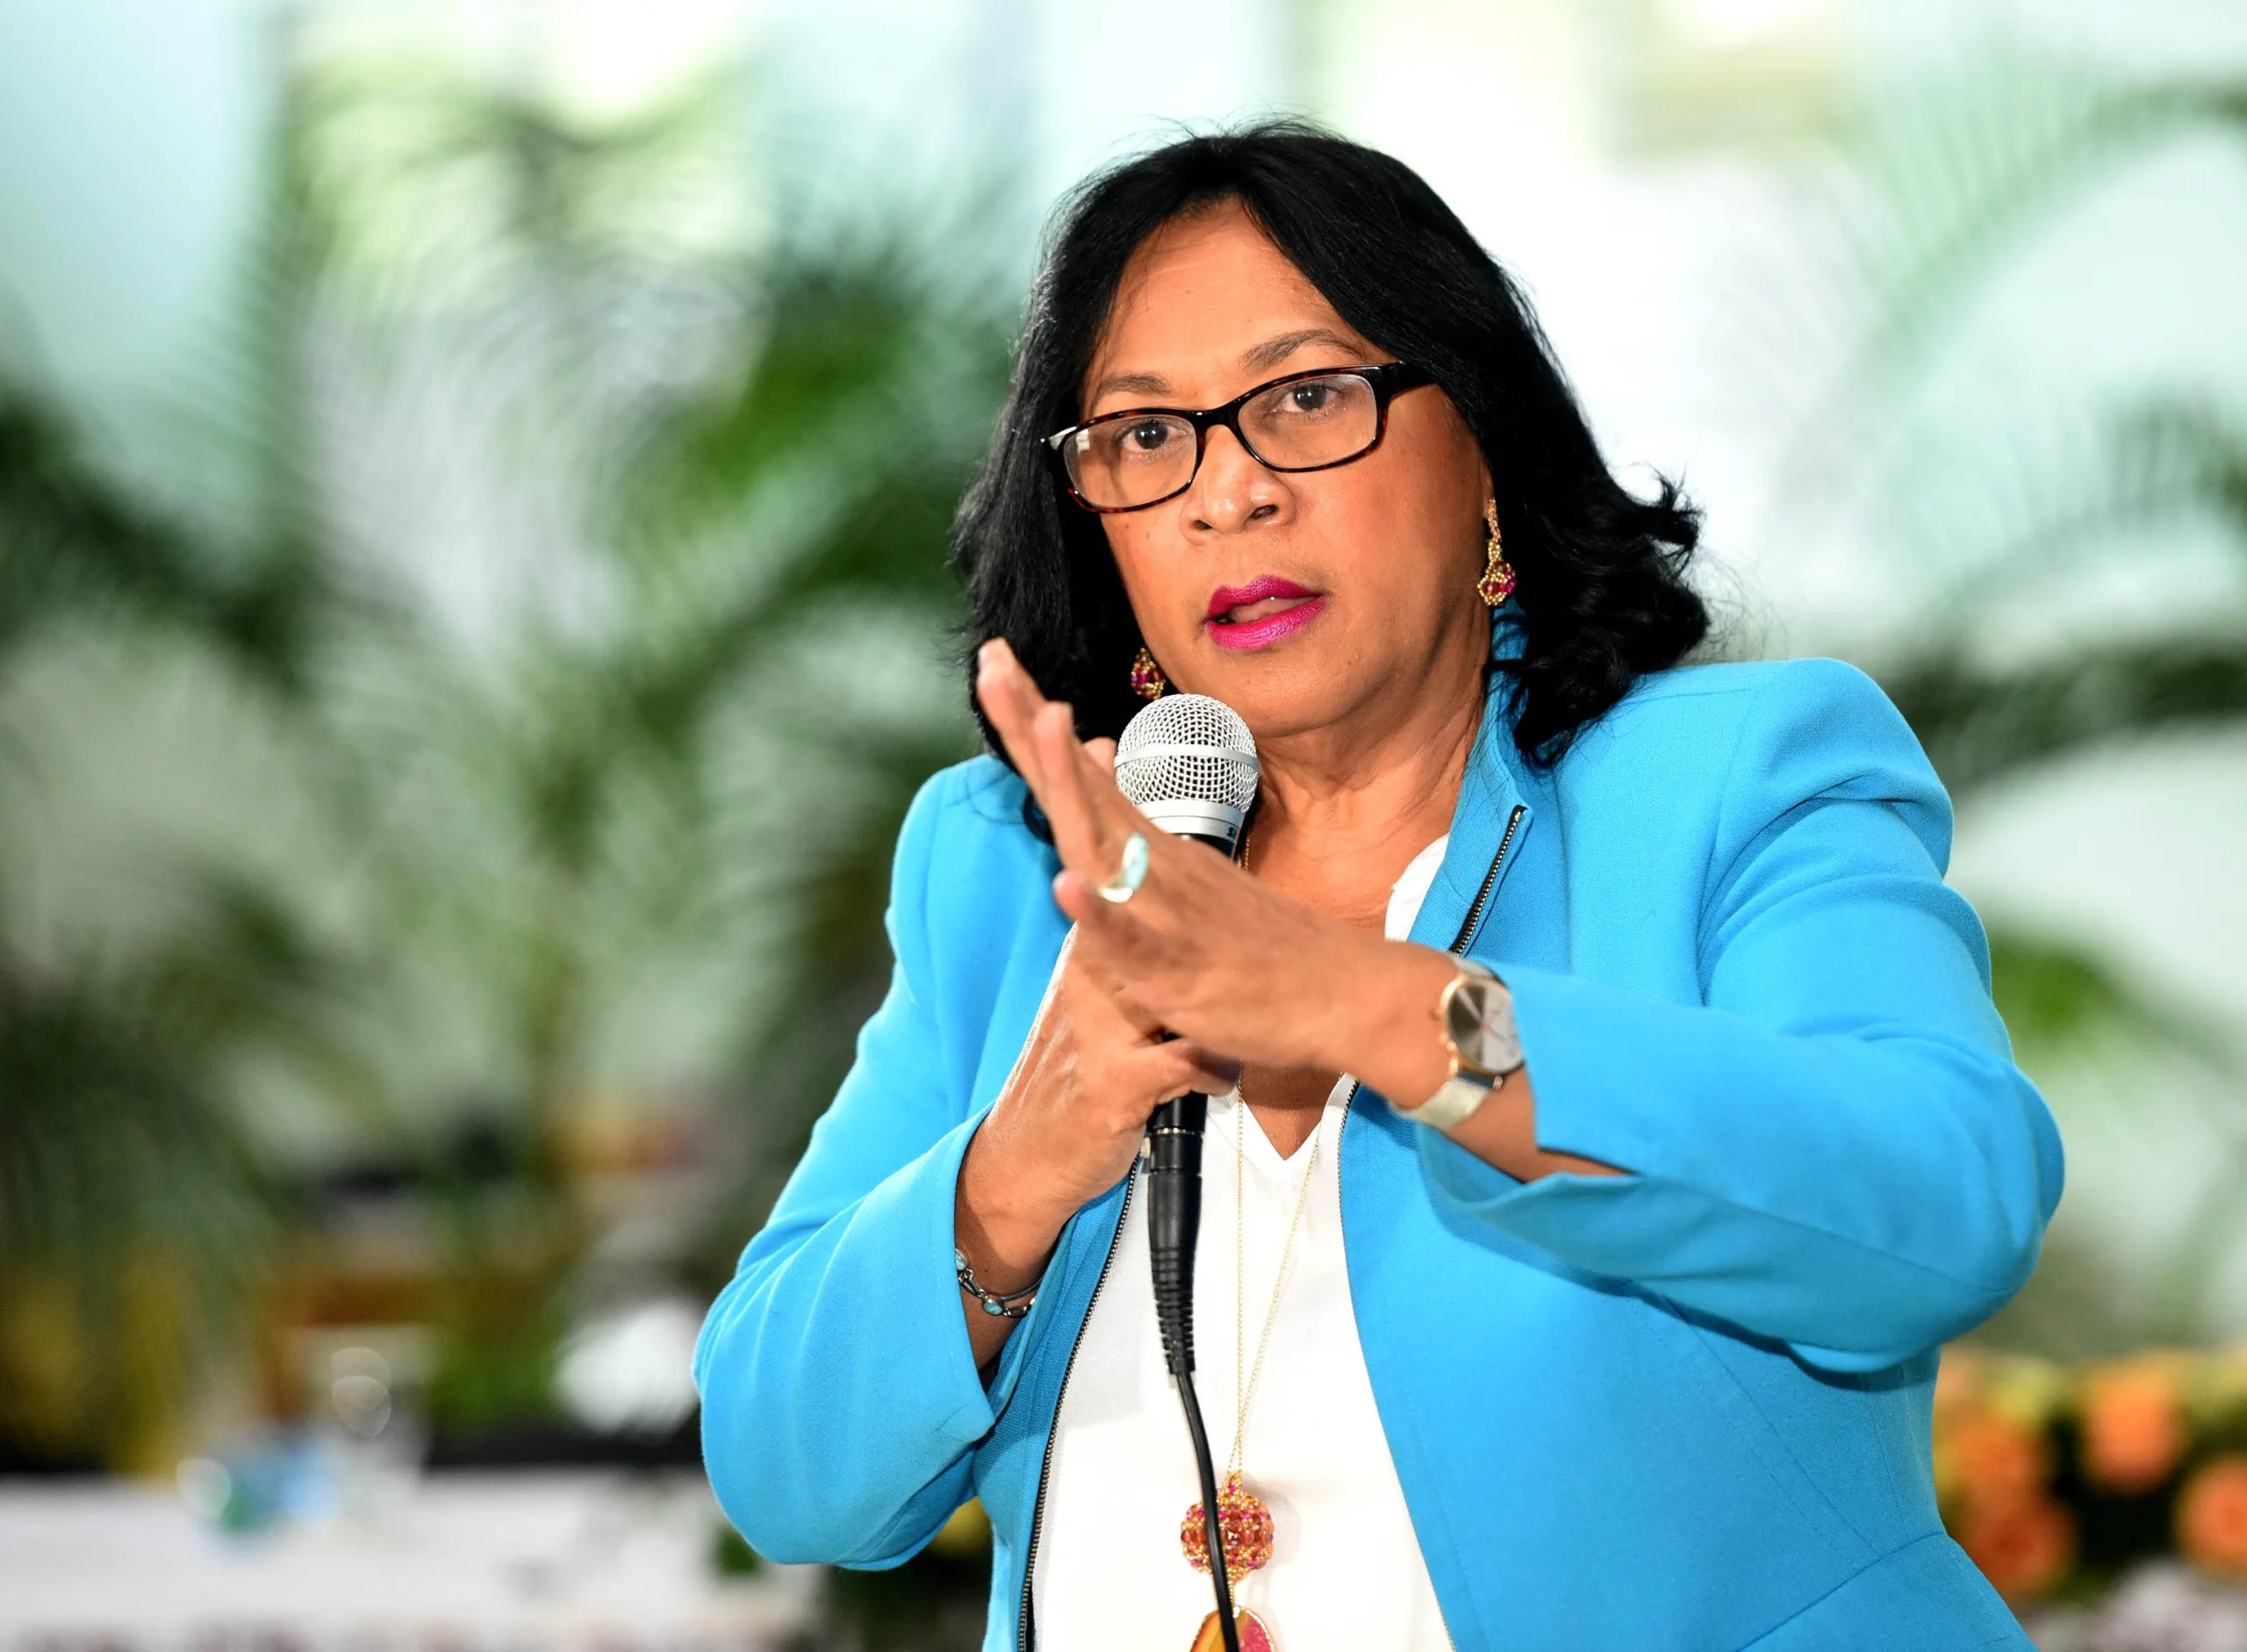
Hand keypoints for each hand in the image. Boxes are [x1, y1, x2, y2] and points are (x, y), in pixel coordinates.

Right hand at [954, 938, 1236, 1366]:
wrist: (1026, 1153)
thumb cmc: (1076, 1075)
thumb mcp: (1097, 1008)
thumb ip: (1133, 968)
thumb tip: (1198, 932)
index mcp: (1086, 956)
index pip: (1149, 909)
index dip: (1203, 925)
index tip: (1233, 953)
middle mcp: (1088, 982)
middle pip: (1178, 952)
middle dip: (1224, 978)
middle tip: (1246, 1002)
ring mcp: (1099, 1031)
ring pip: (1191, 1003)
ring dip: (1223, 1029)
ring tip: (1229, 1045)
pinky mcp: (1114, 1081)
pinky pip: (1192, 1061)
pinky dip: (1216, 1074)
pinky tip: (1210, 1084)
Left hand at [972, 638, 1419, 1076]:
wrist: (1343, 988)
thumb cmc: (1258, 939)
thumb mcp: (1186, 868)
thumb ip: (1131, 816)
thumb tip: (1096, 747)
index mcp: (1147, 846)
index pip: (1076, 774)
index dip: (1031, 721)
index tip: (994, 657)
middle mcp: (1153, 865)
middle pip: (1078, 790)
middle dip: (1032, 727)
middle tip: (991, 658)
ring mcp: (1167, 913)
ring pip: (1107, 847)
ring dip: (1073, 786)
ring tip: (1045, 720)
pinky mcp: (1179, 972)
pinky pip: (1132, 942)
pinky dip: (1099, 914)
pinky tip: (1067, 885)